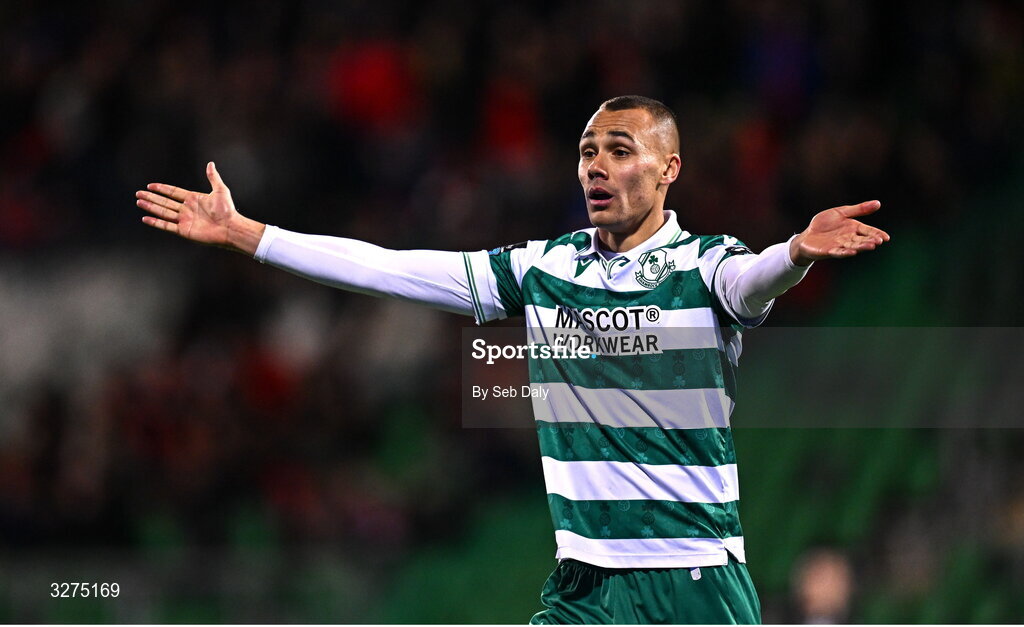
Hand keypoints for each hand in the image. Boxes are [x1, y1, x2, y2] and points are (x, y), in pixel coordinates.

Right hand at [136, 162, 264, 255]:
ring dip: (150, 207)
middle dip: (151, 198)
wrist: (230, 228)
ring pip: (163, 212)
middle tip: (138, 193)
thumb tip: (210, 164)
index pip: (173, 192)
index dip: (162, 189)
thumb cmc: (227, 210)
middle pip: (164, 202)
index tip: (150, 185)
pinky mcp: (184, 230)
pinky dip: (156, 222)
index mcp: (193, 199)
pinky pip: (166, 225)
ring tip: (139, 202)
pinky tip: (145, 218)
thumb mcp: (220, 190)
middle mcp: (186, 209)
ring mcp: (184, 220)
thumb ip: (213, 177)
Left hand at [789, 200, 890, 265]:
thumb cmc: (824, 224)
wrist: (807, 235)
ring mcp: (839, 245)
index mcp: (853, 228)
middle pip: (862, 240)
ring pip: (852, 246)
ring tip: (871, 246)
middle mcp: (848, 238)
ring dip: (861, 247)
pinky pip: (838, 252)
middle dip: (870, 240)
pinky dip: (845, 252)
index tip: (886, 238)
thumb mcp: (841, 212)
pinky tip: (852, 252)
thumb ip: (858, 209)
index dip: (877, 234)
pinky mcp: (828, 251)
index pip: (868, 231)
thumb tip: (878, 203)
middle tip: (879, 241)